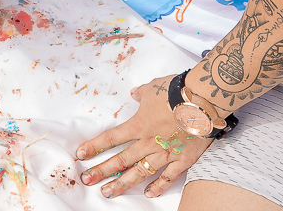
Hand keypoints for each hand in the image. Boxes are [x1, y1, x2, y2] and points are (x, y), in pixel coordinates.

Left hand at [76, 75, 210, 198]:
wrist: (201, 101)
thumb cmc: (176, 91)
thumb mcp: (153, 88)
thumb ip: (141, 93)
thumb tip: (134, 93)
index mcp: (138, 125)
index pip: (111, 138)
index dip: (94, 146)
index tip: (81, 155)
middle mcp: (148, 142)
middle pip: (121, 160)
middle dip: (102, 171)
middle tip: (87, 180)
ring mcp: (164, 153)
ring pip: (139, 173)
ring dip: (123, 184)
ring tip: (108, 192)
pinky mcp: (182, 160)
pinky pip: (168, 177)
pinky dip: (158, 186)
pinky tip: (148, 193)